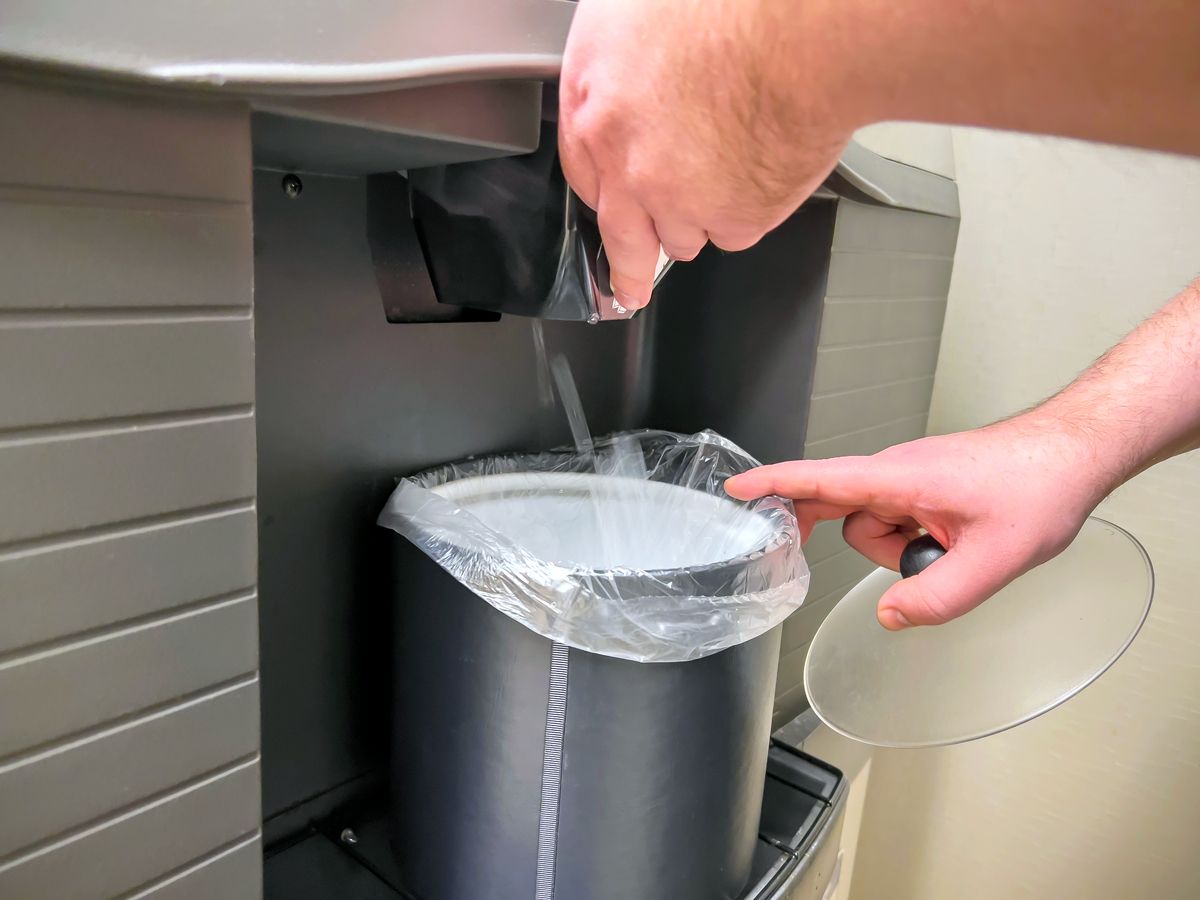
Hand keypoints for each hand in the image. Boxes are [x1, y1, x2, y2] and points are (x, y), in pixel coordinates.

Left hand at [558, 0, 857, 309]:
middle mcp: (629, 165)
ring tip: (731, 167)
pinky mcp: (734, 220)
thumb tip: (622, 83)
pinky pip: (734, 231)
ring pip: (681, 234)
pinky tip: (761, 169)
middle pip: (622, 236)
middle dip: (627, 269)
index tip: (608, 210)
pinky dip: (747, 210)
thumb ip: (621, 66)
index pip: (584, 175)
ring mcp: (681, 200)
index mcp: (597, 108)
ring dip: (698, 216)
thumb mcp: (636, 12)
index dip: (603, 192)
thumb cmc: (735, 9)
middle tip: (629, 291)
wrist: (804, 32)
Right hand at [725, 415, 1115, 629]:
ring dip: (906, 548)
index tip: (735, 492)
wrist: (1076, 453)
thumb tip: (890, 616)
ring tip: (959, 547)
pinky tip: (960, 539)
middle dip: (874, 548)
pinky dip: (920, 538)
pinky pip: (900, 519)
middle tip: (905, 560)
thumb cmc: (1040, 485)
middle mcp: (897, 473)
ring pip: (877, 526)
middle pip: (845, 515)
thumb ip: (937, 598)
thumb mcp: (995, 559)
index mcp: (899, 478)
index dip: (772, 486)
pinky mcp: (926, 485)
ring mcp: (911, 478)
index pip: (819, 480)